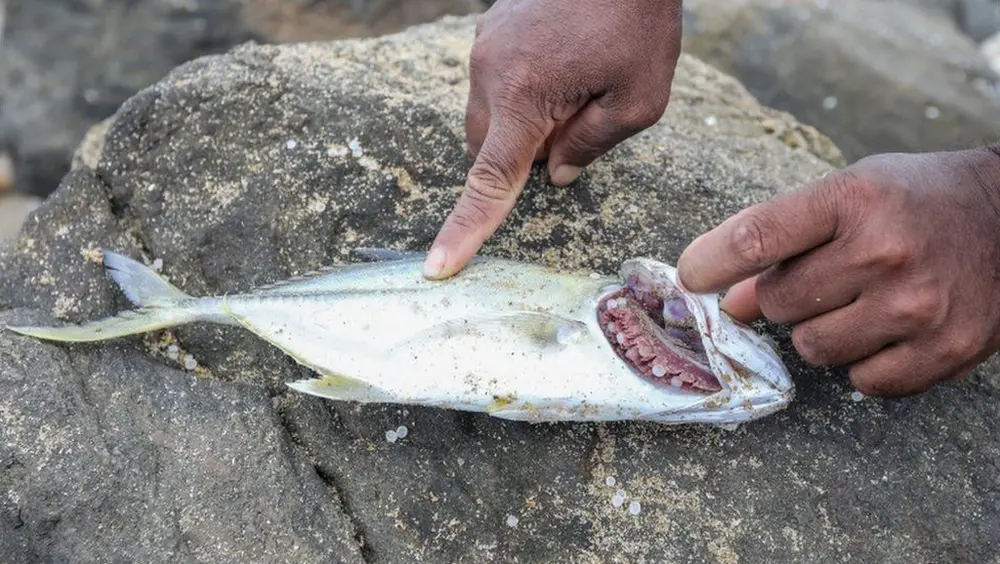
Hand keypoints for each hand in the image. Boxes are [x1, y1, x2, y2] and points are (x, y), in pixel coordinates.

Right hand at [423, 0, 682, 278]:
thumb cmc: (637, 20)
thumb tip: (554, 174)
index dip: (465, 230)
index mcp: (523, 97)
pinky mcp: (490, 28)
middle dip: (525, 153)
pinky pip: (495, 80)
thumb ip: (592, 145)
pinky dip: (523, 89)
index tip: (438, 267)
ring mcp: (485, 46)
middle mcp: (490, 71)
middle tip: (581, 118)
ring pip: (490, 114)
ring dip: (524, 119)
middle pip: (489, 148)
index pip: (490, 181)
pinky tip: (564, 59)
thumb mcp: (639, 98)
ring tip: (577, 80)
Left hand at [676, 148, 999, 396]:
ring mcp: (917, 306)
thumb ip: (783, 238)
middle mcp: (884, 252)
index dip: (709, 263)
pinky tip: (886, 329)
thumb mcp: (850, 192)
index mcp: (854, 199)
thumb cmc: (917, 200)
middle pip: (775, 302)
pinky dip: (862, 362)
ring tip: (856, 301)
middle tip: (819, 278)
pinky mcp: (945, 351)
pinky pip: (861, 381)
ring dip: (818, 331)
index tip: (690, 277)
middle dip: (780, 295)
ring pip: (811, 347)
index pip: (756, 238)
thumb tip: (727, 298)